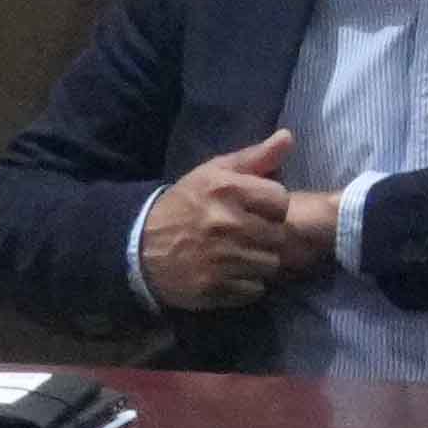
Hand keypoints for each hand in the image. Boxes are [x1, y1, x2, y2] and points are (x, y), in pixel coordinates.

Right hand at [140, 132, 308, 309]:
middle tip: (248, 234)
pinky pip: (254, 289)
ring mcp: (219, 259)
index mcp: (226, 190)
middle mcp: (225, 224)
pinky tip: (230, 273)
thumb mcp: (214, 172)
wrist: (138, 247)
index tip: (259, 209)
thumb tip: (288, 137)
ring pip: (269, 264)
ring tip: (240, 254)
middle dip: (267, 234)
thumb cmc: (184, 204)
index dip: (273, 206)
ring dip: (259, 261)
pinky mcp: (213, 289)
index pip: (281, 200)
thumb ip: (255, 156)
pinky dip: (247, 284)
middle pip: (278, 235)